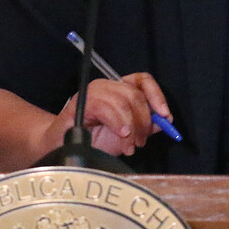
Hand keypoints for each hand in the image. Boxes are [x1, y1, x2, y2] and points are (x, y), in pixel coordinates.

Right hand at [45, 73, 172, 156]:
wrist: (62, 148)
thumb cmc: (92, 141)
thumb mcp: (126, 134)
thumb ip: (144, 126)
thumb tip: (164, 120)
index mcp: (119, 89)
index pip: (143, 80)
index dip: (157, 96)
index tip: (165, 116)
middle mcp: (107, 86)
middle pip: (135, 93)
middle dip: (144, 120)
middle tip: (142, 141)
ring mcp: (93, 92)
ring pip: (123, 100)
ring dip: (131, 126)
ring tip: (129, 145)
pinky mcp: (81, 102)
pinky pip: (105, 108)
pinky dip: (117, 122)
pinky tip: (121, 135)